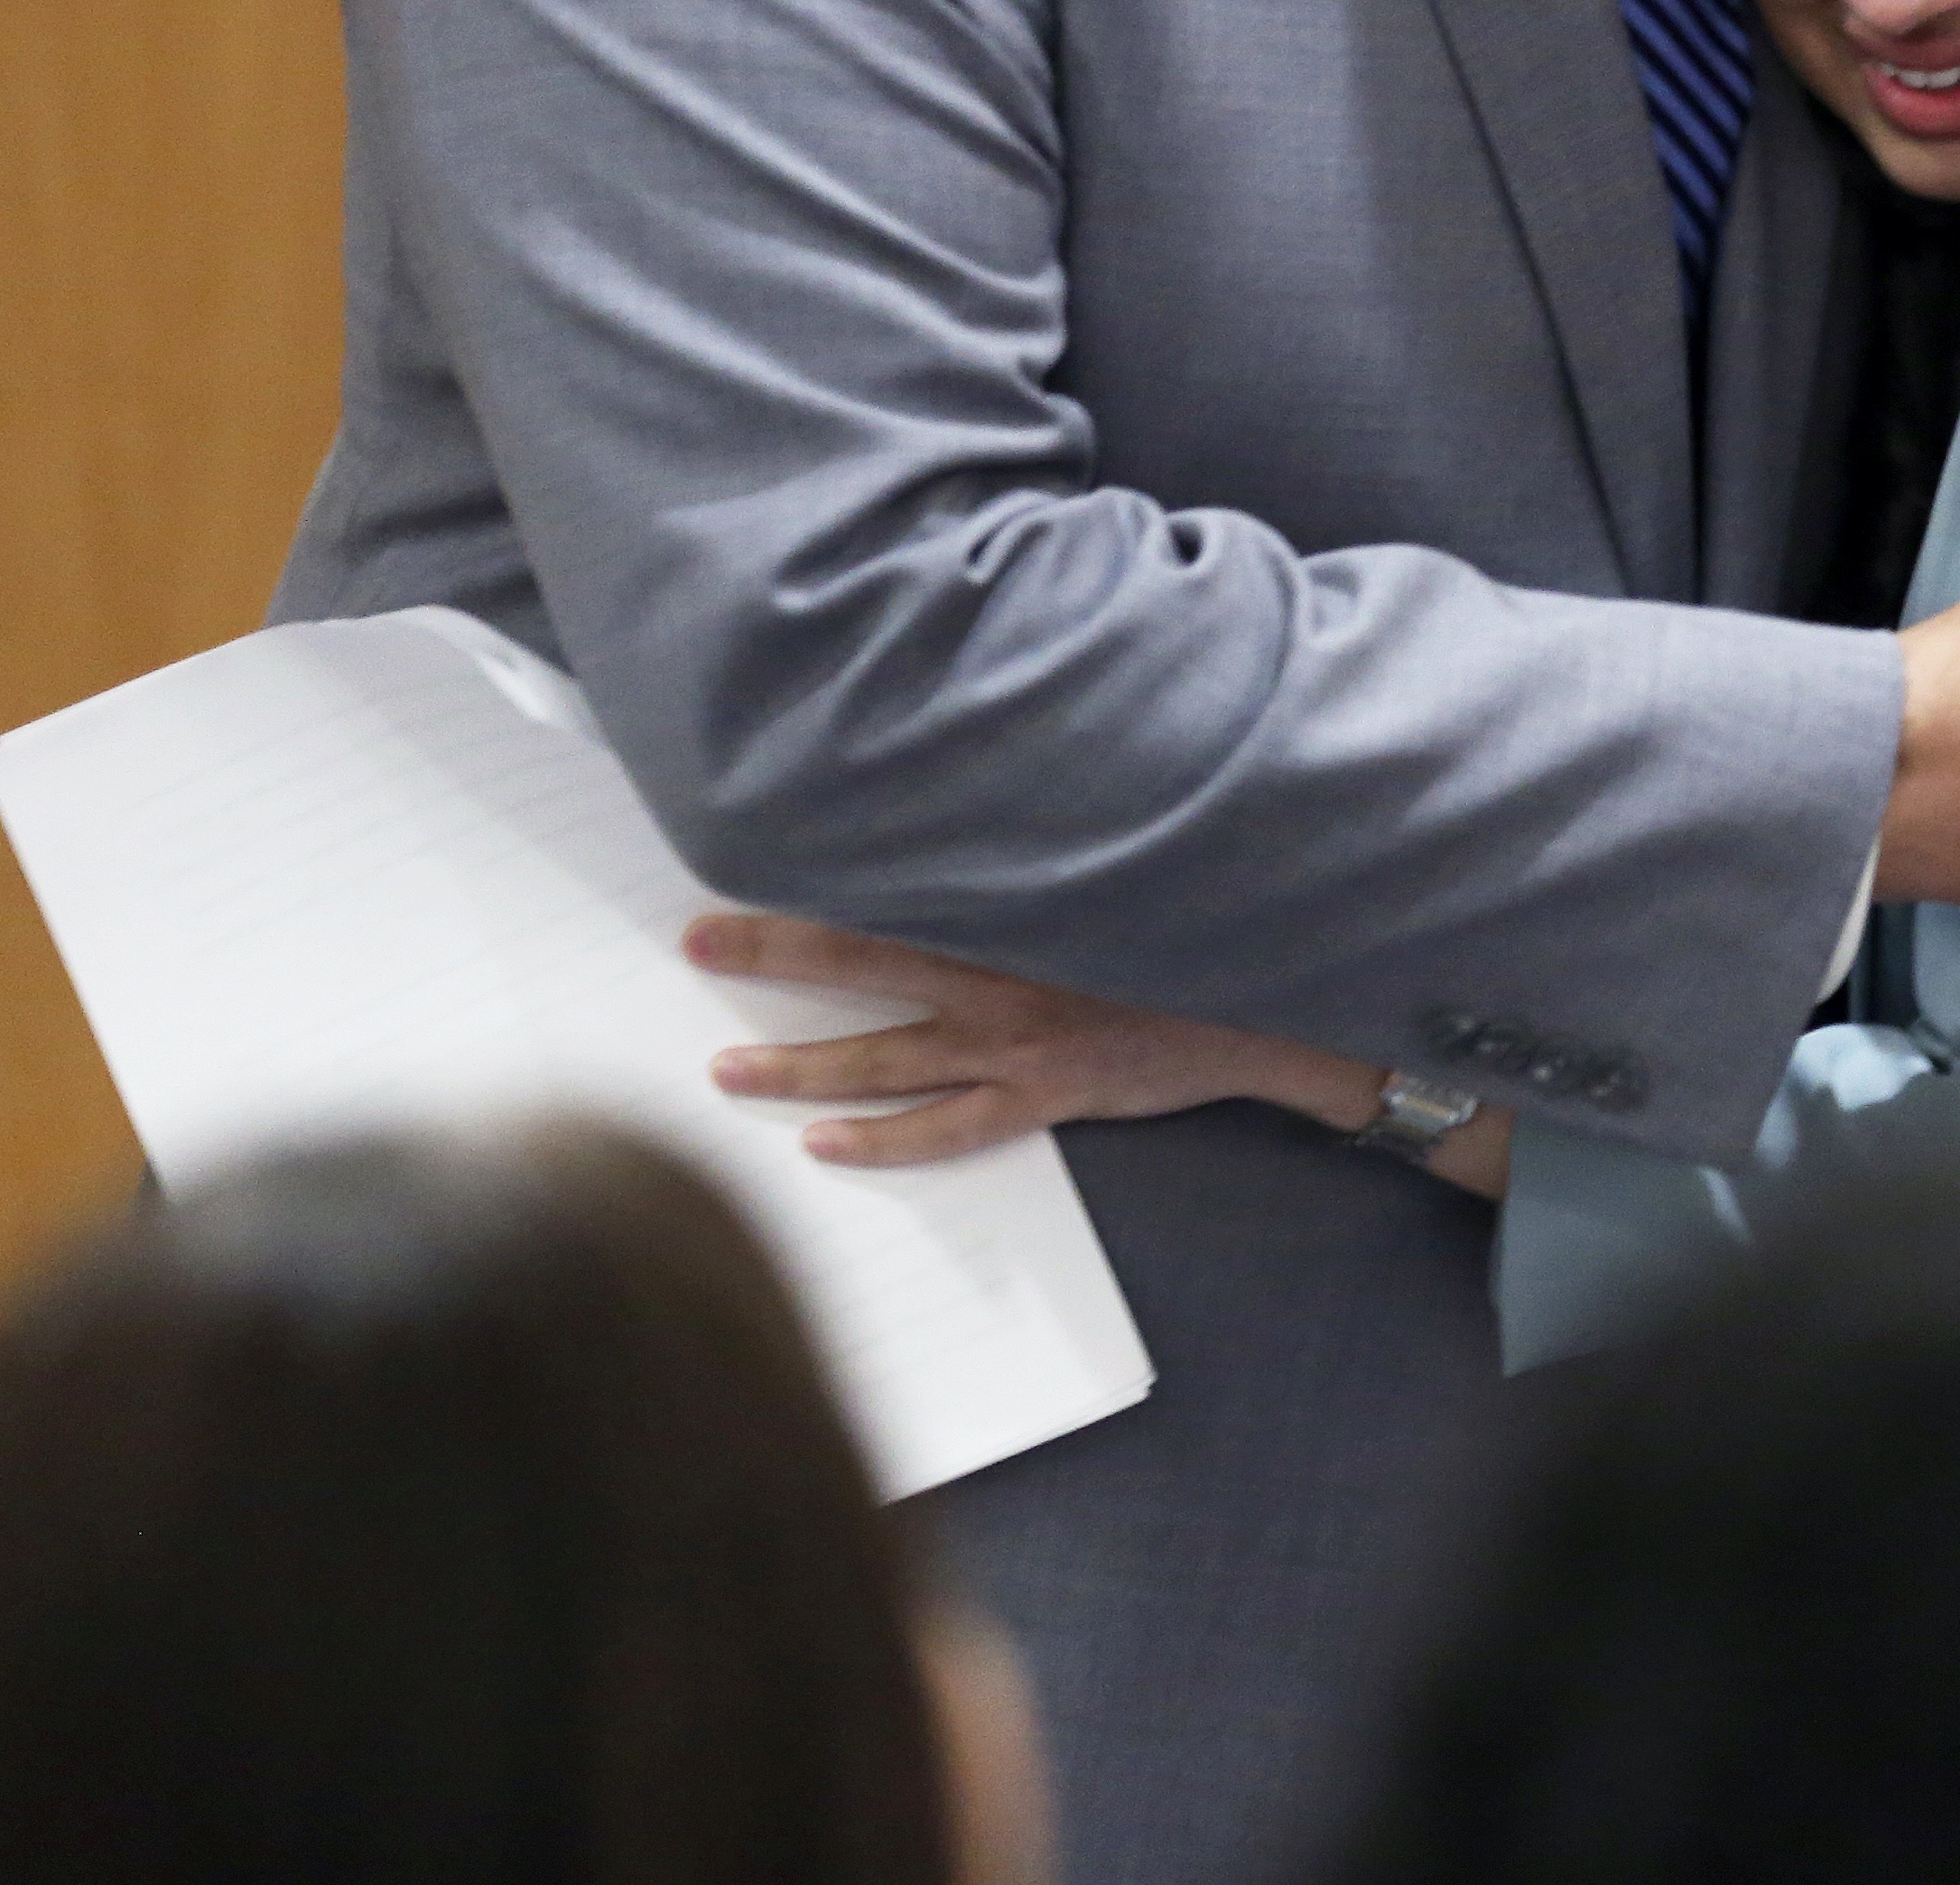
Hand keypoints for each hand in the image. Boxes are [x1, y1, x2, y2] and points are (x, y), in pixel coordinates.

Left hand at [687, 909, 1383, 1165]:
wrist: (1264, 995)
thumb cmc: (1181, 921)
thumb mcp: (1103, 864)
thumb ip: (1029, 853)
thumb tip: (956, 816)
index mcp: (1010, 908)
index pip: (887, 886)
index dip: (814, 875)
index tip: (746, 860)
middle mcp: (1001, 974)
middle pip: (862, 965)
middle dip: (772, 954)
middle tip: (695, 945)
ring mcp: (1017, 1045)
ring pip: (885, 1060)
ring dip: (800, 1064)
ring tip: (727, 1070)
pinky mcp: (1045, 1096)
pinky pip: (947, 1129)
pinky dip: (881, 1140)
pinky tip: (825, 1142)